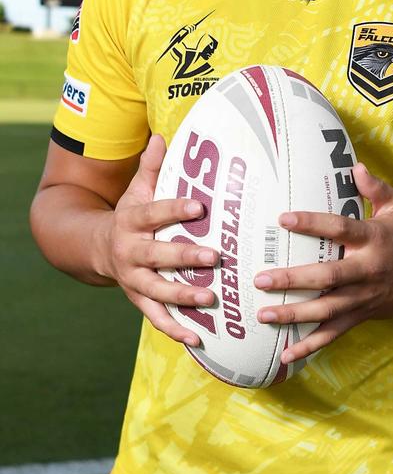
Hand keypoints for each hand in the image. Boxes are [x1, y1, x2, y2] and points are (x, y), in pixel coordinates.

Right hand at [106, 135, 218, 345]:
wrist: (96, 248)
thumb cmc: (130, 214)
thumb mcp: (136, 190)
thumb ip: (152, 167)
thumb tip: (163, 135)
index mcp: (131, 220)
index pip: (154, 213)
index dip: (176, 209)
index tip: (201, 206)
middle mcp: (130, 251)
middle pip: (157, 255)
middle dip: (186, 256)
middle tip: (215, 256)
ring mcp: (133, 279)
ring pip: (157, 290)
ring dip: (183, 296)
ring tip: (211, 298)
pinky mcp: (138, 300)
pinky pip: (156, 317)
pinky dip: (175, 328)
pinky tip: (198, 337)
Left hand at [254, 163, 392, 363]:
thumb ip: (376, 187)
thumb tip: (355, 166)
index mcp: (373, 239)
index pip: (340, 228)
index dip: (312, 223)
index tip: (283, 218)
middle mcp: (366, 270)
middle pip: (327, 277)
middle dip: (293, 279)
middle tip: (261, 278)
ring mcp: (363, 297)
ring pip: (326, 310)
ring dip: (294, 315)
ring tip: (263, 314)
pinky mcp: (360, 316)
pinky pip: (332, 334)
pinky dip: (309, 346)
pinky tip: (284, 354)